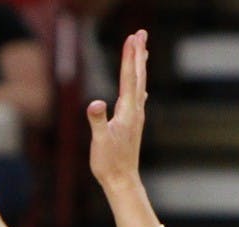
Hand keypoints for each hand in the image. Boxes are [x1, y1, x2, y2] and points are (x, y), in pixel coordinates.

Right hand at [87, 29, 147, 192]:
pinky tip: (141, 86)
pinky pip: (137, 97)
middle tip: (141, 33)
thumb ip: (97, 121)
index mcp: (127, 112)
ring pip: (140, 84)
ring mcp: (136, 117)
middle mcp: (135, 111)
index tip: (132, 37)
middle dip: (138, 54)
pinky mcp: (133, 124)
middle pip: (138, 76)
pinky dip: (139, 84)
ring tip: (143, 50)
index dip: (129, 57)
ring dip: (140, 65)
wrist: (122, 181)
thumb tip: (95, 104)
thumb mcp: (99, 142)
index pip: (128, 78)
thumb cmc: (109, 163)